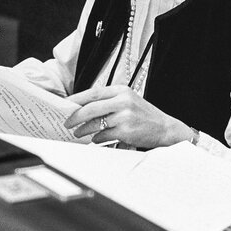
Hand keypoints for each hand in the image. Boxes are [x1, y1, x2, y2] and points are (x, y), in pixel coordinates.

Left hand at [64, 85, 191, 147]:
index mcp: (122, 90)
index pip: (94, 92)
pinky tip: (96, 139)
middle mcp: (123, 101)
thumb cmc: (144, 116)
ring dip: (84, 129)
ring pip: (95, 123)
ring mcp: (125, 116)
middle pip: (91, 107)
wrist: (165, 128)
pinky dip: (97, 139)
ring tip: (78, 133)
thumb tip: (83, 108)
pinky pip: (103, 136)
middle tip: (67, 122)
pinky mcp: (126, 131)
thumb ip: (109, 102)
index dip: (77, 99)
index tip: (66, 105)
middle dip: (76, 116)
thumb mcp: (128, 101)